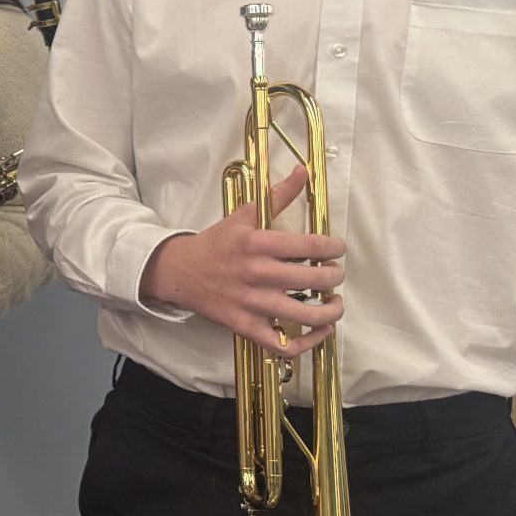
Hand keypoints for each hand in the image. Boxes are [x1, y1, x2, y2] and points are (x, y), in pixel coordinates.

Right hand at [138, 166, 343, 356]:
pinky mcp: (246, 326)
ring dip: (332, 311)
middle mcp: (258, 274)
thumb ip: (278, 196)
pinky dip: (308, 342)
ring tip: (334, 303)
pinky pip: (283, 344)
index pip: (313, 247)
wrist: (179, 272)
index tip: (336, 249)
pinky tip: (320, 331)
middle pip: (317, 280)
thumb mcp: (244, 216)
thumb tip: (304, 171)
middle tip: (334, 274)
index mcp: (258, 244)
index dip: (335, 248)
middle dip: (335, 276)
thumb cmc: (216, 244)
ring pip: (307, 315)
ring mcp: (252, 303)